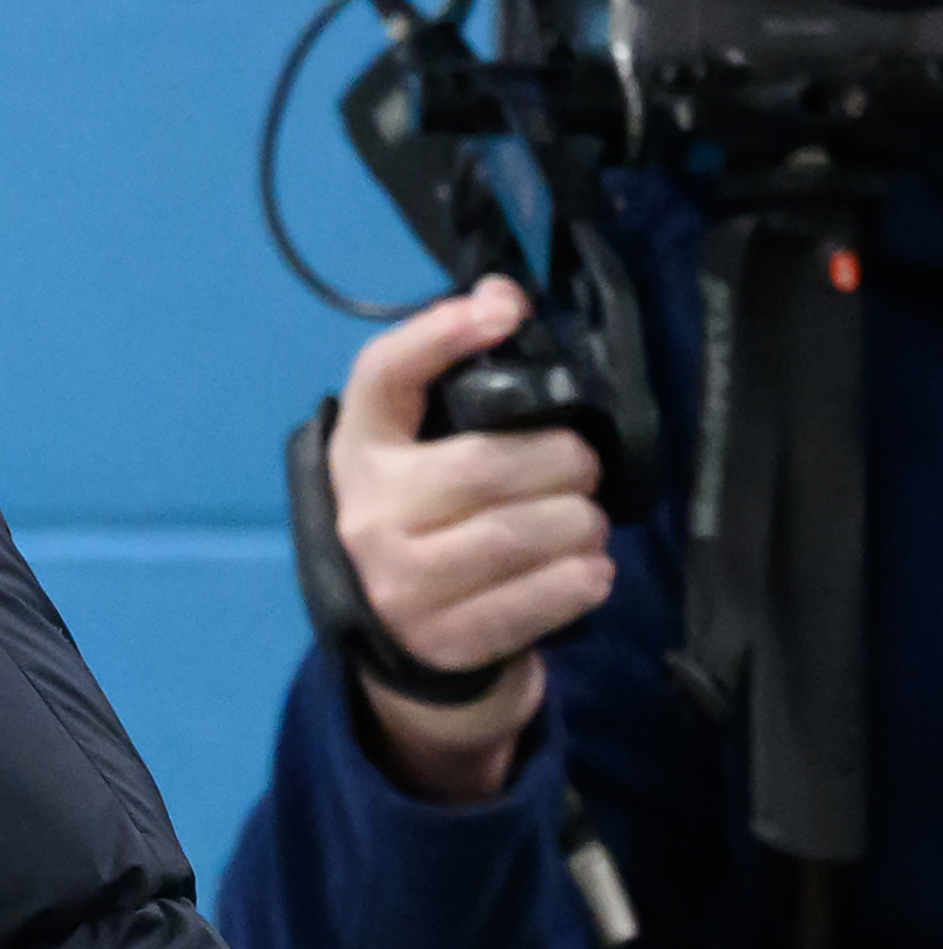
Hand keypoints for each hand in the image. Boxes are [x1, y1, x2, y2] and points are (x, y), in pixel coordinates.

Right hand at [329, 278, 616, 803]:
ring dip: (580, 523)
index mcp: (360, 455)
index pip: (381, 378)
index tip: (504, 310)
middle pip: (487, 468)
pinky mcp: (443, 641)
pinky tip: (588, 569)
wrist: (400, 652)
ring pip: (521, 535)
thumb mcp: (421, 456)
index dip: (439, 334)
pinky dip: (582, 577)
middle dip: (563, 461)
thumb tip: (503, 296)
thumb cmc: (426, 527)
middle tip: (583, 467)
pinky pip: (539, 598)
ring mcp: (401, 587)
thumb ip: (456, 384)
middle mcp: (368, 519)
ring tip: (587, 523)